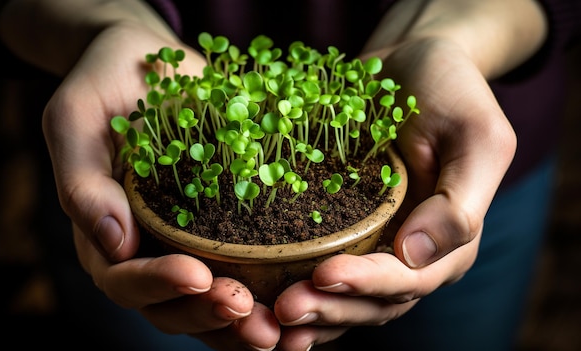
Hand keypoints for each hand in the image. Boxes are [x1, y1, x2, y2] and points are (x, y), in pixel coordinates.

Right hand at [42, 23, 279, 349]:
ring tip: (276, 328)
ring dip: (237, 324)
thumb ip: (82, 181)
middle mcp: (144, 245)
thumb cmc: (105, 80)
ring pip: (205, 303)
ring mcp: (184, 240)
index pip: (122, 276)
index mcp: (102, 229)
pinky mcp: (223, 226)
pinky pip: (239, 272)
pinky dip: (262, 296)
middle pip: (166, 304)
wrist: (149, 60)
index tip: (198, 275)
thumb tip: (114, 241)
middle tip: (248, 311)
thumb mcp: (76, 118)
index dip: (158, 284)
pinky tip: (291, 303)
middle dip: (206, 314)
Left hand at [271, 37, 515, 349]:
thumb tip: (415, 256)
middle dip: (329, 308)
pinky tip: (261, 299)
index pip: (408, 280)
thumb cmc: (452, 92)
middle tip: (283, 309)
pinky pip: (316, 268)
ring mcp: (371, 243)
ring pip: (342, 297)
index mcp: (448, 243)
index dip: (366, 284)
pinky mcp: (338, 227)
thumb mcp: (476, 138)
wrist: (413, 63)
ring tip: (265, 315)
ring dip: (308, 312)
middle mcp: (409, 254)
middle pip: (371, 302)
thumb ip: (460, 203)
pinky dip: (293, 287)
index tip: (322, 275)